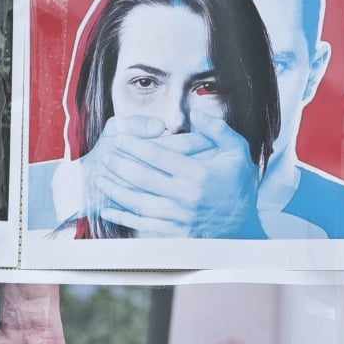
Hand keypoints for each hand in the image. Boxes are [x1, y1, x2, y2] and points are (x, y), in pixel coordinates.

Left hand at [85, 113, 263, 238]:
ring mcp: (178, 218)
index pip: (158, 156)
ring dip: (115, 190)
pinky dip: (122, 217)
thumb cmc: (239, 187)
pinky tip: (108, 208)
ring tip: (100, 178)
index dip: (134, 145)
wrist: (244, 229)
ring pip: (138, 202)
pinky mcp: (174, 234)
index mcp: (198, 175)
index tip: (120, 137)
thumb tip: (194, 110)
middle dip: (119, 165)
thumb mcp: (237, 152)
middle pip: (142, 178)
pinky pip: (142, 224)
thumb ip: (216, 128)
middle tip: (105, 154)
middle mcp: (186, 197)